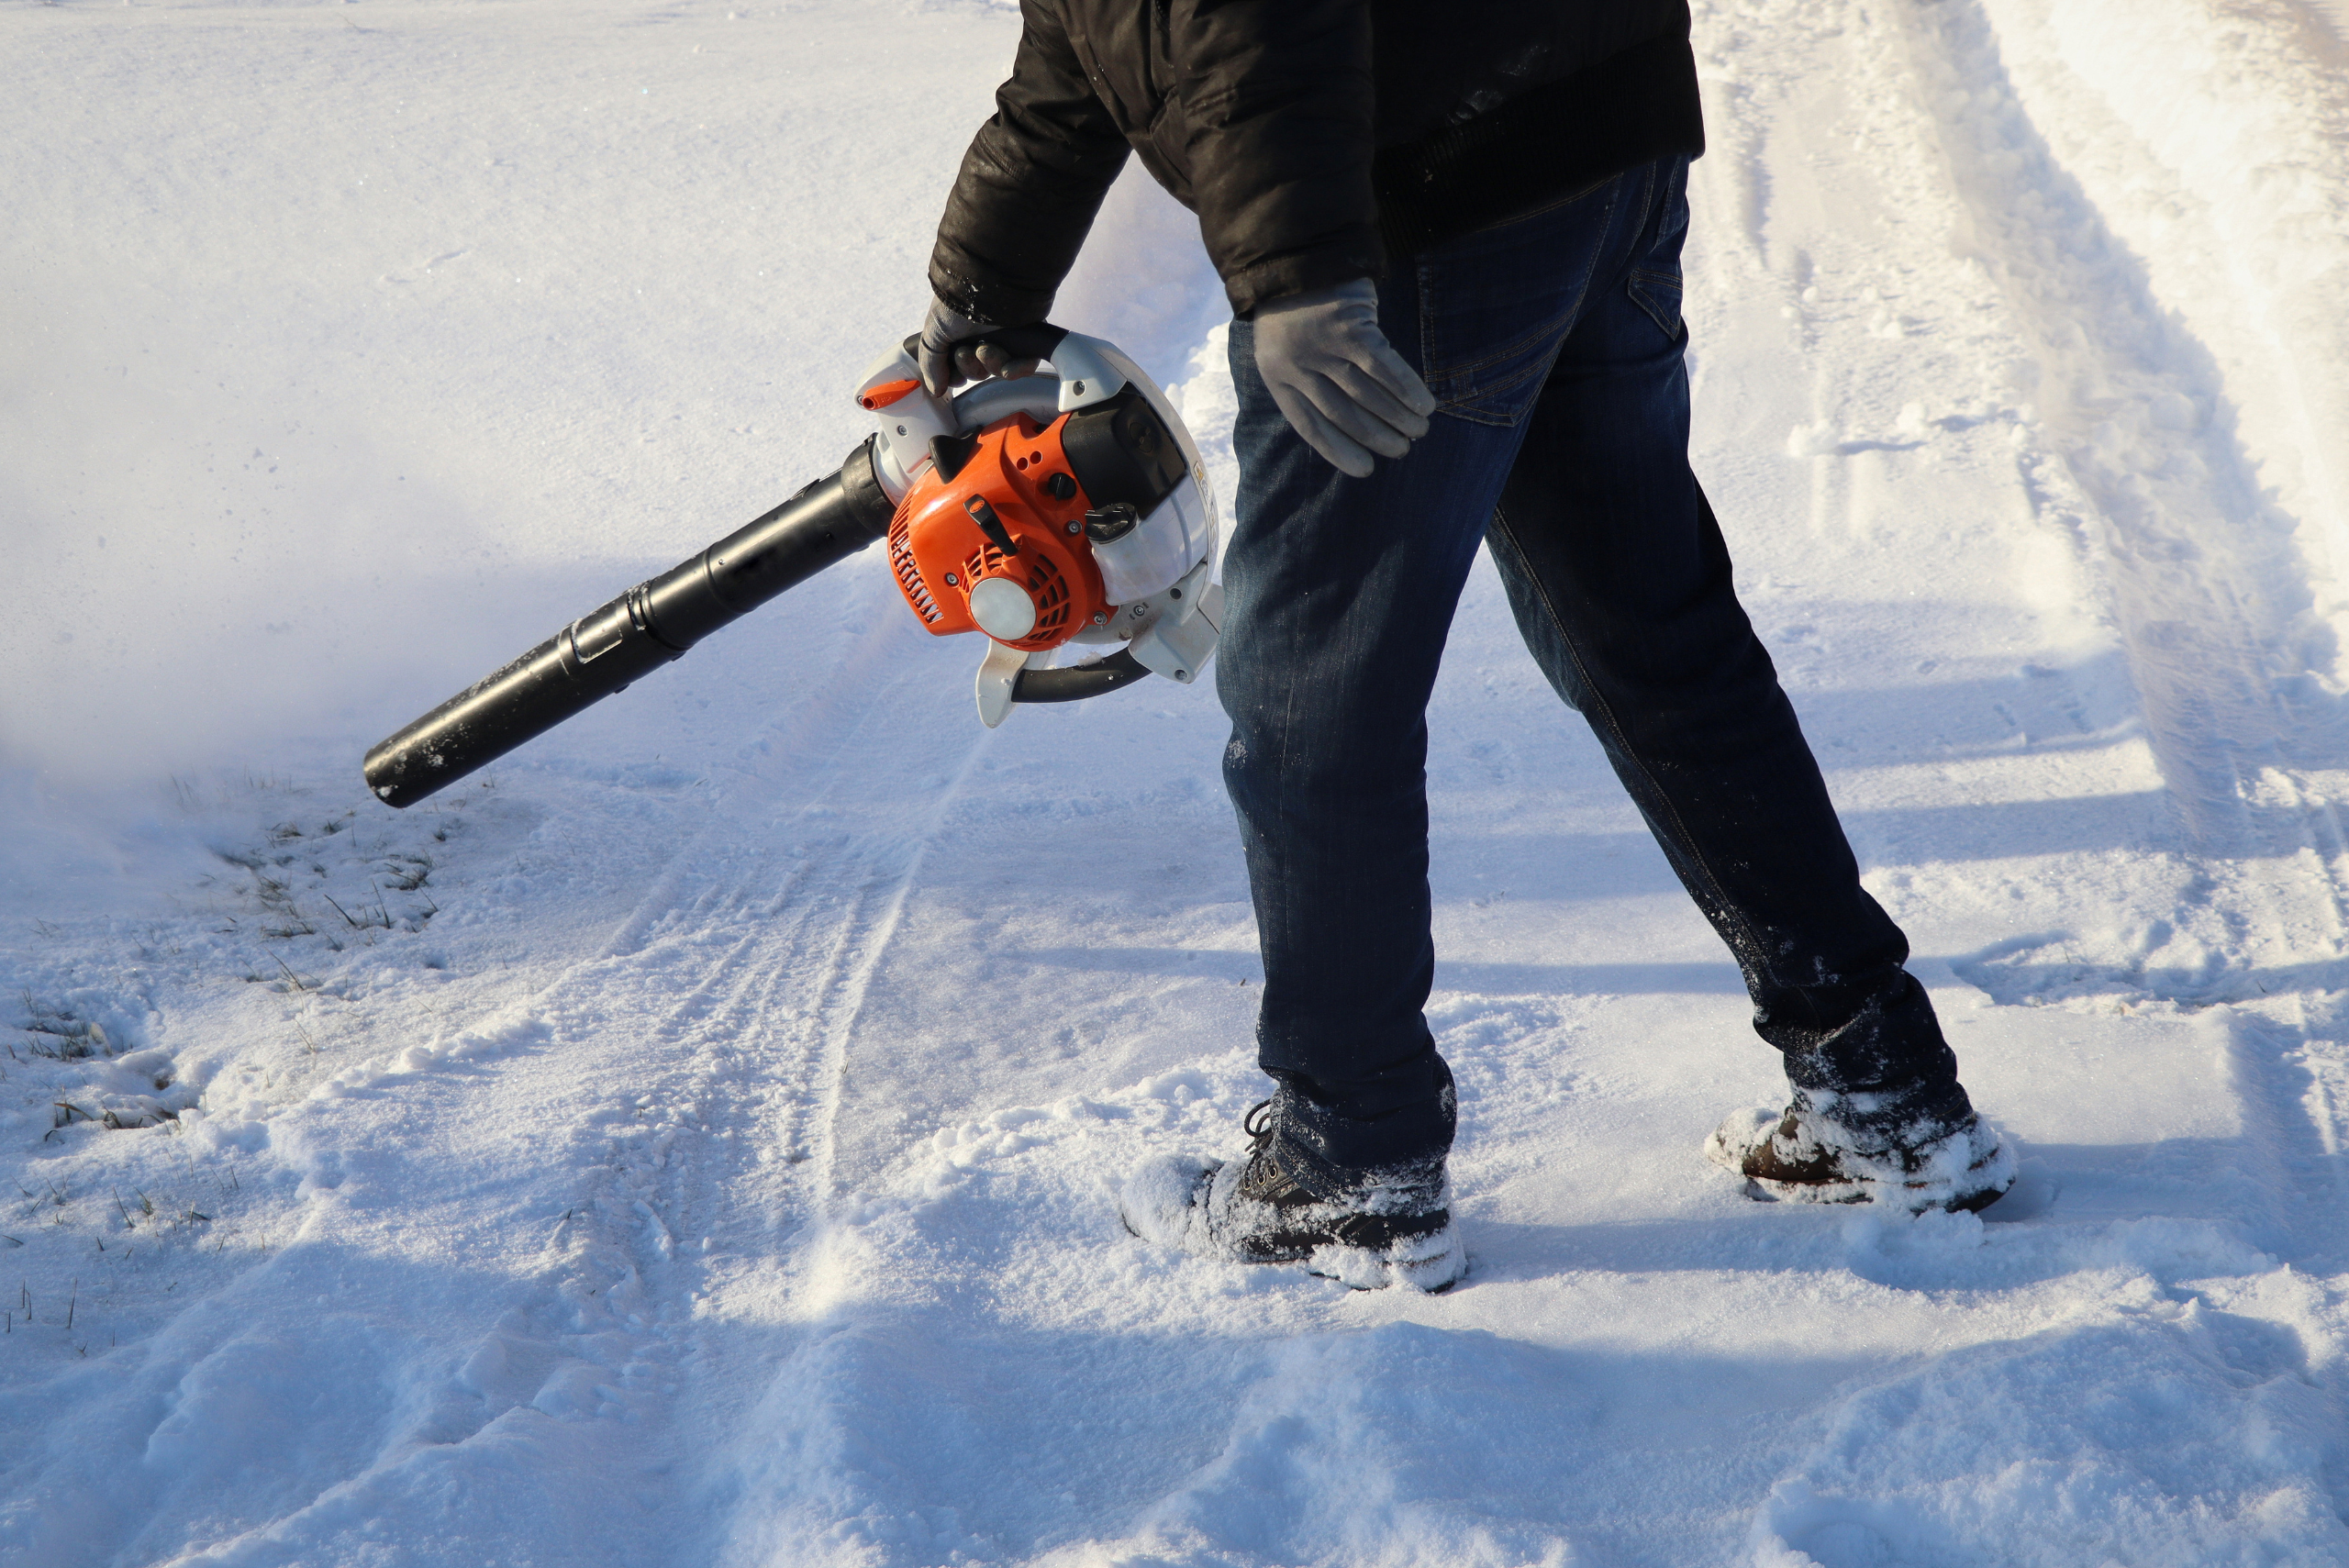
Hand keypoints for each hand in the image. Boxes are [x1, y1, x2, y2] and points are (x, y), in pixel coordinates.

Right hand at [918, 298, 1043, 397]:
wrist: (990, 285)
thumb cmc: (959, 302)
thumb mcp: (934, 332)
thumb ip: (932, 362)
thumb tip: (936, 390)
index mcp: (962, 333)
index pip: (959, 366)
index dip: (956, 374)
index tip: (953, 375)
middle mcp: (984, 336)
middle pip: (979, 371)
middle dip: (970, 367)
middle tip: (967, 352)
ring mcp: (1007, 339)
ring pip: (999, 370)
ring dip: (990, 364)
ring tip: (985, 349)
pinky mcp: (1029, 341)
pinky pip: (1025, 368)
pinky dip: (1015, 369)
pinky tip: (1007, 361)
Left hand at [1252, 279, 1436, 477]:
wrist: (1295, 253)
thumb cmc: (1293, 310)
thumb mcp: (1282, 349)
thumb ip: (1306, 382)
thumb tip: (1349, 425)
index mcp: (1277, 377)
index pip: (1311, 427)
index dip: (1340, 451)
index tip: (1366, 469)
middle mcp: (1299, 366)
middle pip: (1345, 414)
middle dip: (1378, 437)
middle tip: (1402, 448)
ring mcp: (1325, 346)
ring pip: (1368, 394)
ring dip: (1398, 417)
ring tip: (1418, 430)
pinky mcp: (1352, 328)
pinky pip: (1385, 367)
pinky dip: (1407, 388)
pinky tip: (1424, 405)